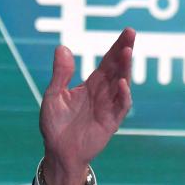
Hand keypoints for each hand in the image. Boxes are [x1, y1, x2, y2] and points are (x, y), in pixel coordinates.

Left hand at [39, 29, 134, 184]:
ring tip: (127, 52)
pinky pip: (120, 107)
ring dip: (125, 68)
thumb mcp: (54, 95)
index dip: (117, 46)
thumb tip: (62, 47)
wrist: (58, 152)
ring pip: (122, 84)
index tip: (128, 31)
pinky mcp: (111, 122)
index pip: (108, 61)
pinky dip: (123, 96)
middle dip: (124, 51)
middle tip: (131, 34)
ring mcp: (109, 106)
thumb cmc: (55, 124)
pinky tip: (122, 83)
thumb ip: (61, 73)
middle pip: (117, 68)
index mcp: (92, 84)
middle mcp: (104, 93)